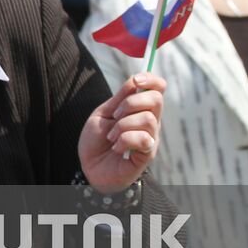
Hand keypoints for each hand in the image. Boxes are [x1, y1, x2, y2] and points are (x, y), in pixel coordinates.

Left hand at [78, 72, 165, 192]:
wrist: (89, 167)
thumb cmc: (96, 141)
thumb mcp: (104, 114)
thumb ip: (120, 98)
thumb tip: (136, 79)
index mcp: (140, 109)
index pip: (158, 88)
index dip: (151, 79)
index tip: (136, 80)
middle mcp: (150, 122)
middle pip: (156, 99)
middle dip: (131, 103)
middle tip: (115, 115)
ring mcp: (151, 138)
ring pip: (148, 119)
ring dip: (123, 126)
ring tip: (112, 137)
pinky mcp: (147, 155)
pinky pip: (143, 139)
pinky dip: (125, 141)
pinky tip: (117, 148)